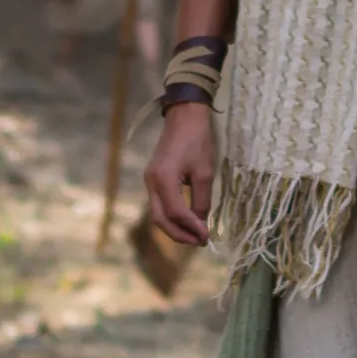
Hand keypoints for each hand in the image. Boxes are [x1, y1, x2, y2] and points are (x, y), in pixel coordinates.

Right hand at [145, 100, 216, 245]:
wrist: (185, 116)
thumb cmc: (197, 140)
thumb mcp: (205, 172)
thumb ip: (202, 201)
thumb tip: (201, 224)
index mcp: (163, 179)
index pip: (176, 213)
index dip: (191, 228)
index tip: (207, 236)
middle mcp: (151, 182)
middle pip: (160, 219)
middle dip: (179, 234)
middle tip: (199, 242)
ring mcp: (149, 180)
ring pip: (158, 213)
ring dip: (175, 227)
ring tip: (195, 235)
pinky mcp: (153, 178)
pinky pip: (160, 203)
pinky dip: (173, 216)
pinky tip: (187, 220)